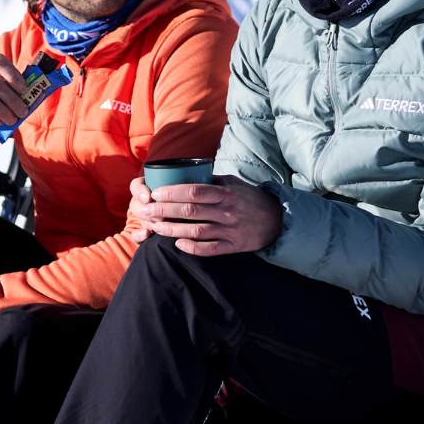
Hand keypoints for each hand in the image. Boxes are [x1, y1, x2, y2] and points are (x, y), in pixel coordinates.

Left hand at [126, 174, 281, 255]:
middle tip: (146, 212)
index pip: (195, 191)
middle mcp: (227, 211)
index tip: (155, 193)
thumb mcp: (233, 183)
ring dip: (173, 230)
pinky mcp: (234, 246)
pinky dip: (193, 248)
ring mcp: (230, 230)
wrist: (277, 220)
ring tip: (155, 227)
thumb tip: (186, 174)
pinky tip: (177, 244)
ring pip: (196, 231)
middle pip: (191, 211)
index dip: (173, 192)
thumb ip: (211, 180)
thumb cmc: (249, 198)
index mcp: (225, 193)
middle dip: (165, 211)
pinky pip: (210, 249)